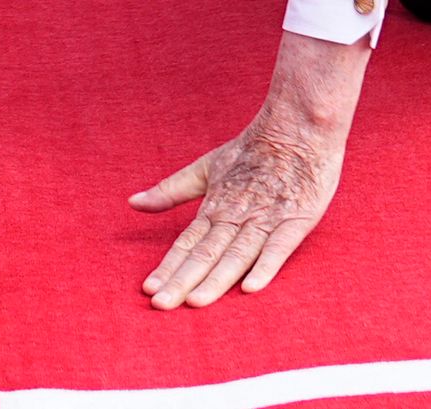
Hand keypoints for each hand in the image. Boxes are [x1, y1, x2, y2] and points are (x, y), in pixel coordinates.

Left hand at [130, 30, 368, 308]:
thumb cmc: (252, 149)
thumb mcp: (206, 167)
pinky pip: (279, 247)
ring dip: (217, 279)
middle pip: (207, 253)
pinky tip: (250, 288)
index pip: (187, 242)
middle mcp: (237, 215)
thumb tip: (133, 203)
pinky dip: (265, 266)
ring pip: (237, 254)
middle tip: (161, 305)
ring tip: (196, 302)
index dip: (168, 266)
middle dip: (183, 280)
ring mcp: (266, 217)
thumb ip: (171, 190)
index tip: (148, 290)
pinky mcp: (296, 218)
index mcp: (216, 206)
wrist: (298, 126)